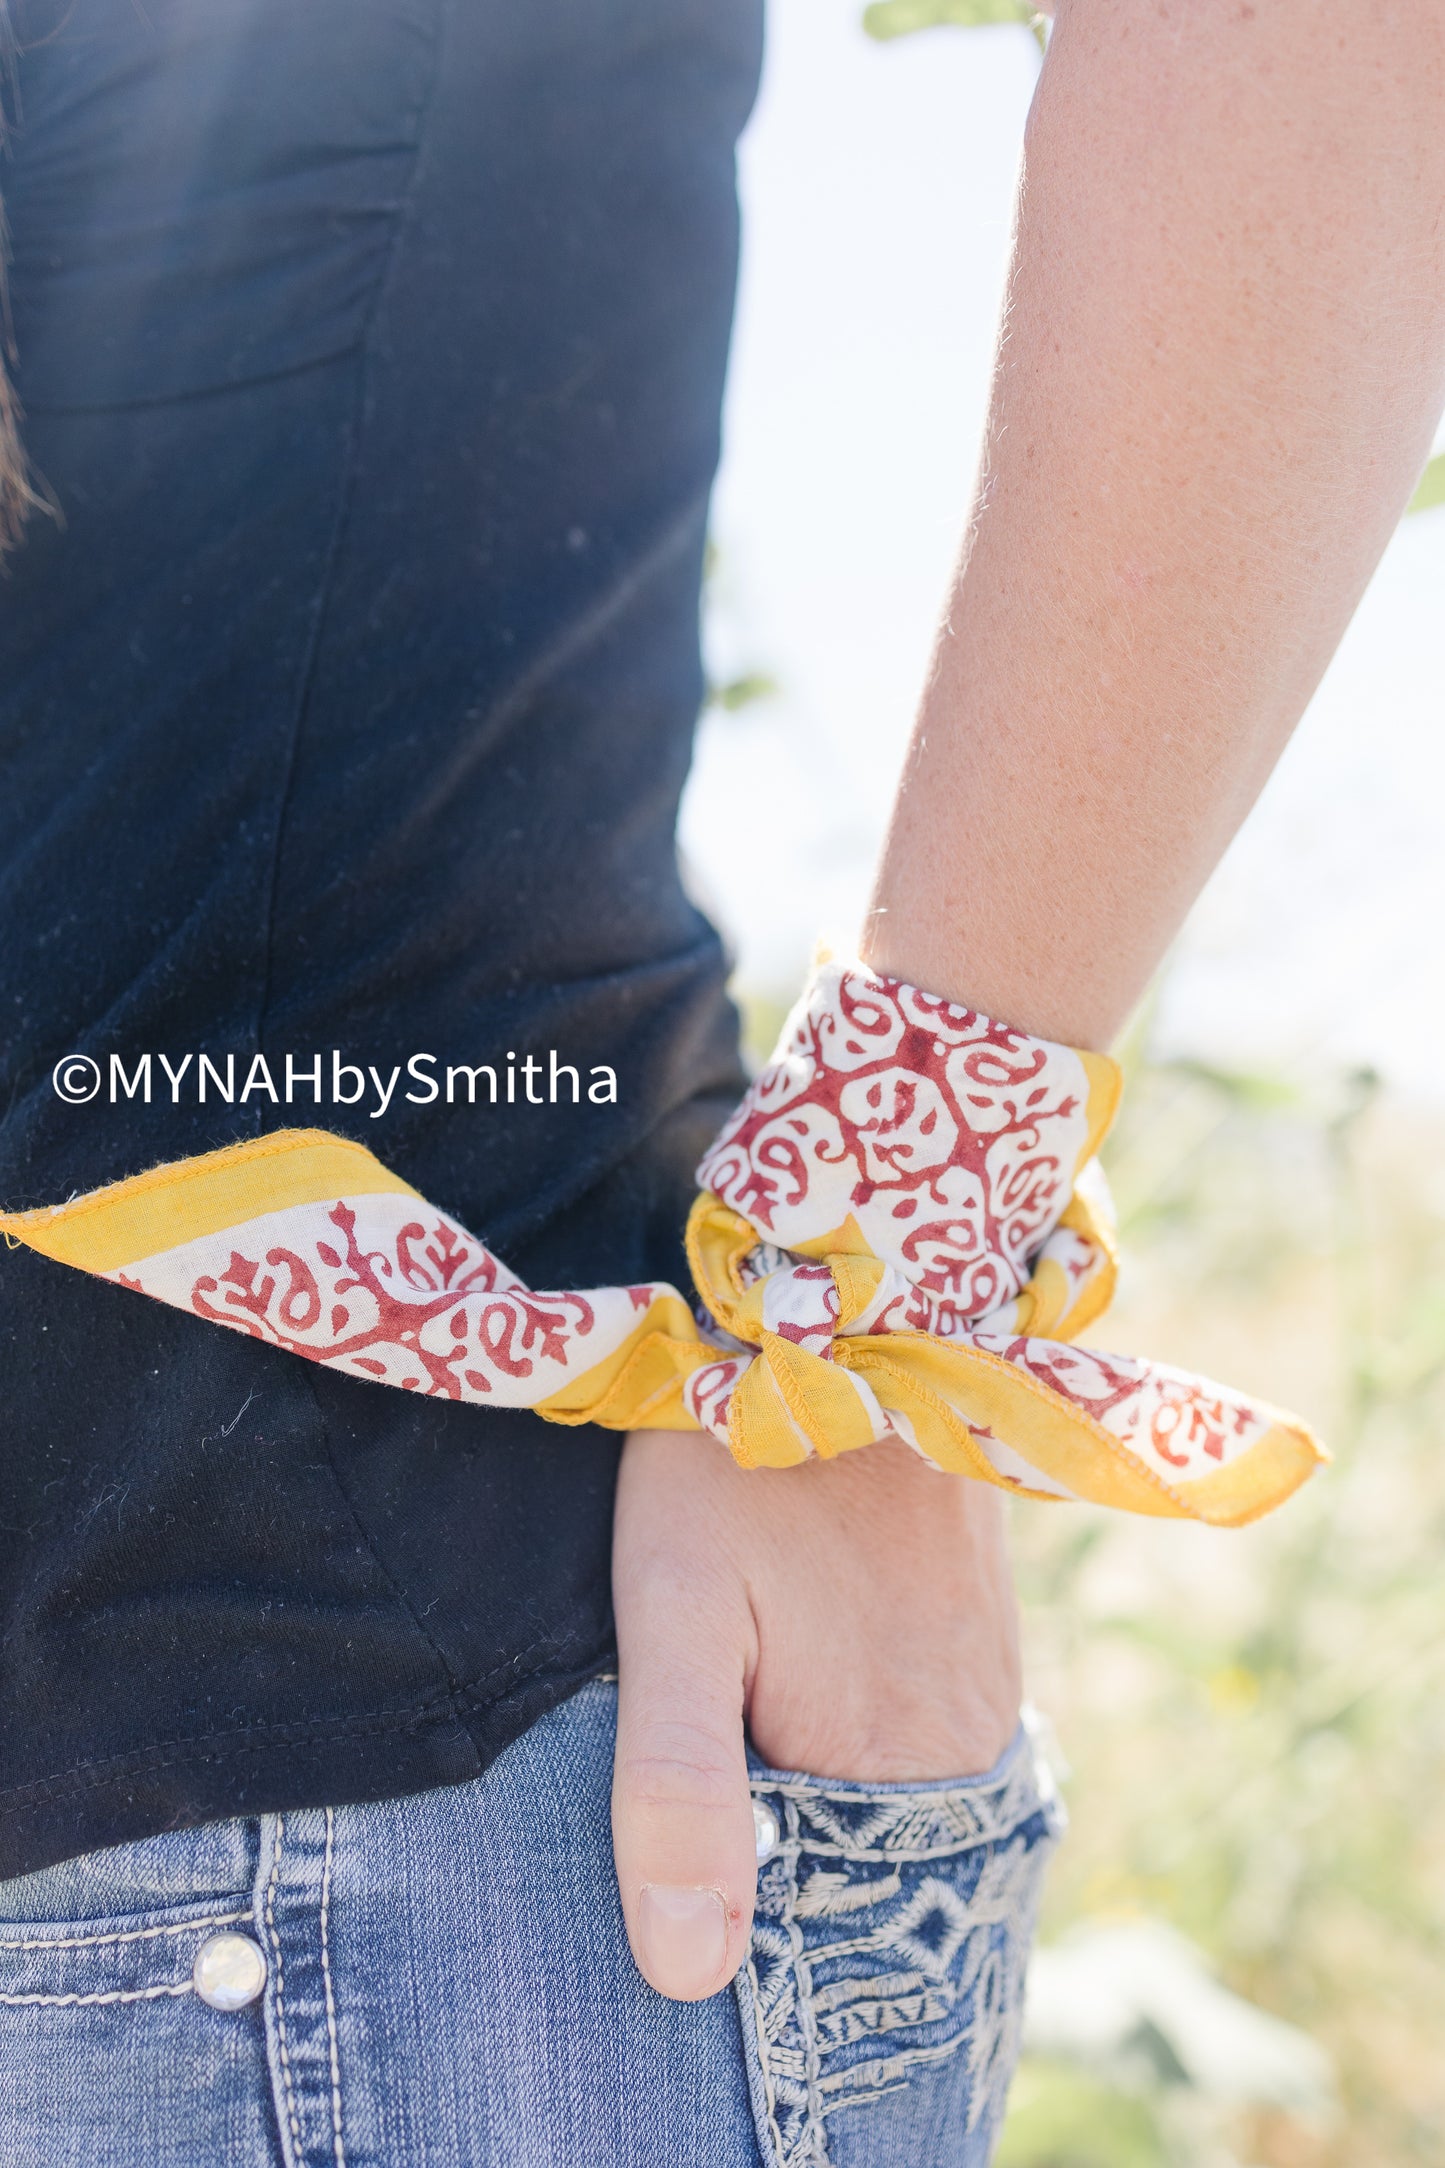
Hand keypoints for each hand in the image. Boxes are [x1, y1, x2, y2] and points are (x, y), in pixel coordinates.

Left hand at [609, 1426, 1021, 2000]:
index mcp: (903, 1767)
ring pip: (899, 1803)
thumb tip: (688, 1978)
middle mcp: (972, 1743)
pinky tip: (794, 1704)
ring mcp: (988, 1683)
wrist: (837, 1308)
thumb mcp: (670, 1610)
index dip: (754, 1938)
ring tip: (737, 1769)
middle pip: (876, 1868)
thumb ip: (676, 1786)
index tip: (677, 1921)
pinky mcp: (982, 1628)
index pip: (840, 1930)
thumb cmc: (727, 1461)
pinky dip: (861, 1748)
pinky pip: (923, 1733)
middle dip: (790, 1881)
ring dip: (826, 1812)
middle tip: (696, 1814)